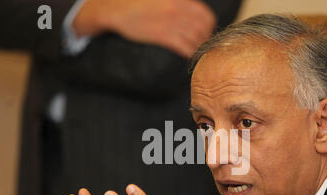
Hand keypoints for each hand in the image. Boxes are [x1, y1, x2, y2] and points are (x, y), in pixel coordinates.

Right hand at [73, 0, 216, 57]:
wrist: (117, 10)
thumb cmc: (139, 4)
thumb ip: (179, 3)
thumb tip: (191, 13)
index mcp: (180, 0)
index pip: (206, 16)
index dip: (209, 28)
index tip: (205, 34)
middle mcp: (178, 10)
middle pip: (203, 30)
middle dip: (205, 40)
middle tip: (201, 46)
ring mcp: (170, 23)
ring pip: (195, 39)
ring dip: (198, 48)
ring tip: (195, 53)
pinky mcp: (162, 35)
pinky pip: (184, 46)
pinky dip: (189, 53)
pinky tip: (188, 56)